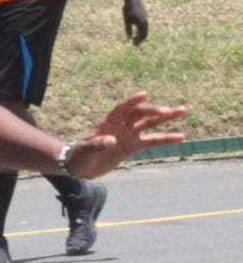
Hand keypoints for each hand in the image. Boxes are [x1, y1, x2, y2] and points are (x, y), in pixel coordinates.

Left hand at [64, 91, 185, 179]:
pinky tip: (181, 136)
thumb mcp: (85, 152)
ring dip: (165, 117)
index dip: (131, 102)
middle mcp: (120, 126)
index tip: (144, 94)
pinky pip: (153, 140)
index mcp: (107, 123)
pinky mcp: (134, 146)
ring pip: (149, 123)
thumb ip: (97, 145)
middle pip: (140, 114)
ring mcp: (128, 134)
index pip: (121, 109)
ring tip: (183, 110)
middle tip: (168, 111)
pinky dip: (166, 138)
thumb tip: (111, 141)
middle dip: (153, 111)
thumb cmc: (79, 157)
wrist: (81, 168)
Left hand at [123, 0, 149, 45]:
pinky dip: (140, 29)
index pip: (143, 35)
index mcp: (142, 23)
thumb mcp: (127, 20)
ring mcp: (145, 17)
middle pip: (145, 32)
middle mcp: (146, 20)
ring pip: (145, 28)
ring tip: (134, 37)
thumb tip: (129, 38)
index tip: (134, 45)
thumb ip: (128, 29)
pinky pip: (144, 24)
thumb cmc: (128, 9)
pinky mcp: (144, 14)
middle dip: (140, 39)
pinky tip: (135, 30)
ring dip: (140, 34)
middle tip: (134, 44)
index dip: (139, 41)